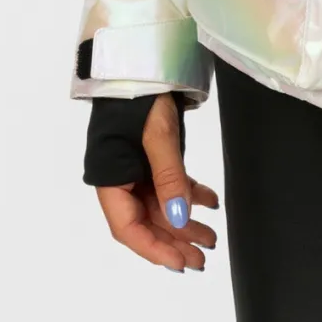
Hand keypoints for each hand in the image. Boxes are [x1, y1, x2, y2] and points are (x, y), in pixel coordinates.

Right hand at [94, 92, 219, 271]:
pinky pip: (170, 183)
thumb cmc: (141, 94)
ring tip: (211, 237)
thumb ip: (169, 177)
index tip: (180, 263)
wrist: (142, 58)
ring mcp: (136, 167)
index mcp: (110, 178)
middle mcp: (121, 178)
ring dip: (185, 220)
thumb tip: (179, 218)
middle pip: (147, 220)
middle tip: (202, 257)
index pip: (128, 227)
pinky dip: (189, 193)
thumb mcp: (158, 135)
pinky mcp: (151, 154)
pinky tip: (210, 202)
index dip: (154, 248)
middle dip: (175, 240)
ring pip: (161, 205)